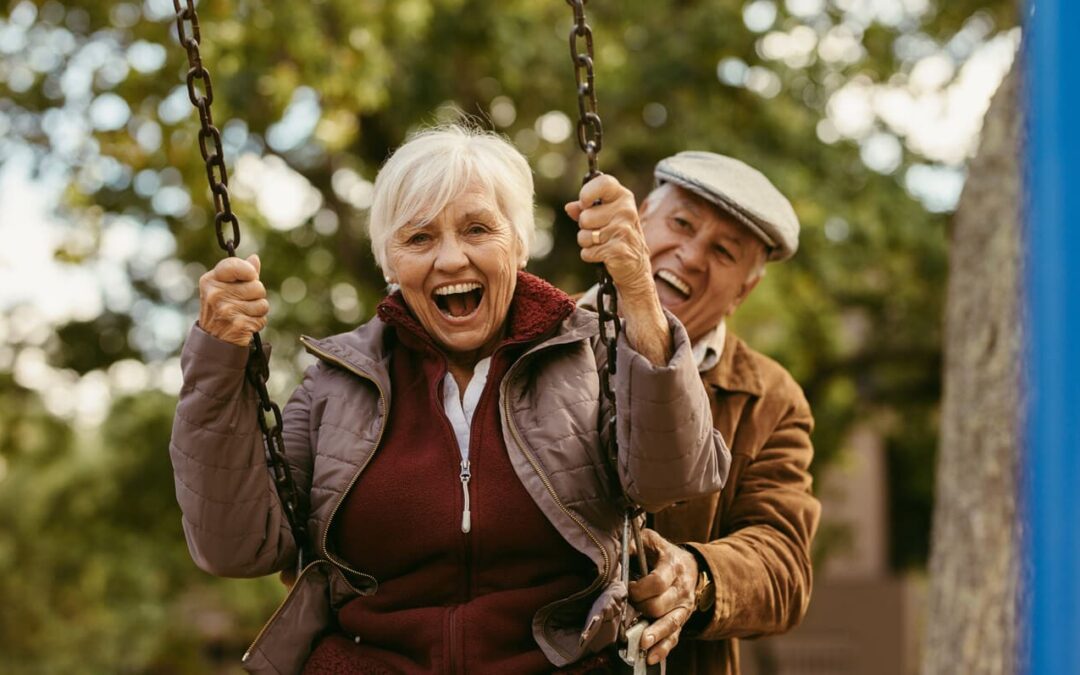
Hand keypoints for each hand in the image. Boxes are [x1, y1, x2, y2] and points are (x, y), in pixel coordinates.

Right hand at [198, 254, 269, 346]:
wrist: (214, 340)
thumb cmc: (222, 309)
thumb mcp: (225, 288)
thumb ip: (241, 273)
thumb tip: (254, 258)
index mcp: (210, 280)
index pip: (235, 265)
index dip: (249, 271)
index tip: (250, 276)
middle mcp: (216, 294)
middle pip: (257, 286)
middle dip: (256, 295)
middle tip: (243, 302)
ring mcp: (226, 310)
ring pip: (262, 303)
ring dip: (258, 310)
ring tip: (244, 314)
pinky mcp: (238, 325)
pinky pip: (262, 318)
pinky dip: (258, 322)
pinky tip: (245, 324)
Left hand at [564, 174, 654, 301]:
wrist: (636, 268)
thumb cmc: (617, 237)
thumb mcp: (605, 218)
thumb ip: (585, 209)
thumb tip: (569, 207)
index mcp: (623, 198)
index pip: (604, 183)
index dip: (588, 192)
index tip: (584, 203)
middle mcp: (626, 211)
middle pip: (584, 217)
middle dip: (585, 227)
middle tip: (600, 232)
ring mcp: (623, 230)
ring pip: (583, 236)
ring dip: (587, 243)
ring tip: (602, 244)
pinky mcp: (617, 250)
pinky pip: (587, 252)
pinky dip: (591, 256)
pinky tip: (605, 255)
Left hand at [628, 528, 699, 664]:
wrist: (691, 566)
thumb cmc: (663, 553)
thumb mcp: (651, 541)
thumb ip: (634, 544)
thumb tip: (616, 554)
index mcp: (673, 567)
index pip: (657, 582)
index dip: (639, 588)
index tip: (627, 588)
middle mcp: (682, 589)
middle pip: (660, 606)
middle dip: (640, 608)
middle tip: (629, 606)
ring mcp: (683, 607)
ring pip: (670, 624)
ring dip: (654, 635)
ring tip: (641, 643)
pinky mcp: (682, 620)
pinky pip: (675, 637)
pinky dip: (663, 649)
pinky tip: (651, 657)